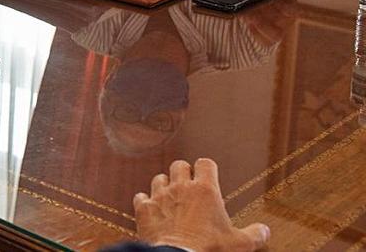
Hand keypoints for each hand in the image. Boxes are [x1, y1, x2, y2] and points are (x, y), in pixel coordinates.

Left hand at [133, 158, 268, 251]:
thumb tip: (264, 231)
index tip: (209, 178)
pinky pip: (140, 196)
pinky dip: (145, 202)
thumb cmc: (210, 249)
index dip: (207, 169)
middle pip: (179, 165)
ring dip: (164, 185)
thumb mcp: (240, 244)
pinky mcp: (144, 208)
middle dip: (184, 173)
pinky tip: (152, 210)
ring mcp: (159, 196)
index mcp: (205, 190)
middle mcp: (180, 187)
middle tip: (189, 188)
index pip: (205, 163)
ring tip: (171, 199)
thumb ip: (255, 234)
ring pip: (159, 178)